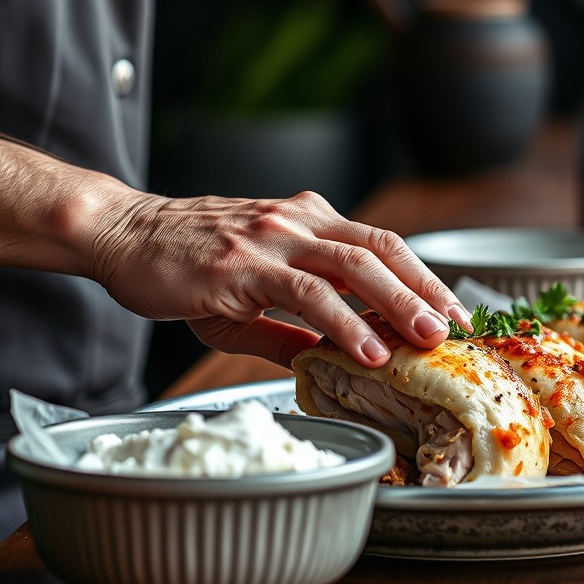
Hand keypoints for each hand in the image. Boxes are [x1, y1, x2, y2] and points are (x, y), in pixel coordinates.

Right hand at [88, 189, 472, 368]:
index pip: (380, 245)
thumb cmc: (187, 262)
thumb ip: (290, 328)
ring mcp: (273, 238)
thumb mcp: (250, 295)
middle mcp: (299, 221)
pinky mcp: (244, 264)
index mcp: (308, 221)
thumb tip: (329, 362)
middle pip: (381, 249)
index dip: (422, 278)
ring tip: (428, 339)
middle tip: (457, 327)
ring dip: (397, 303)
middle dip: (426, 289)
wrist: (126, 235)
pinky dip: (343, 319)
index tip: (451, 312)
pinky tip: (365, 348)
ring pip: (353, 265)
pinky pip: (306, 291)